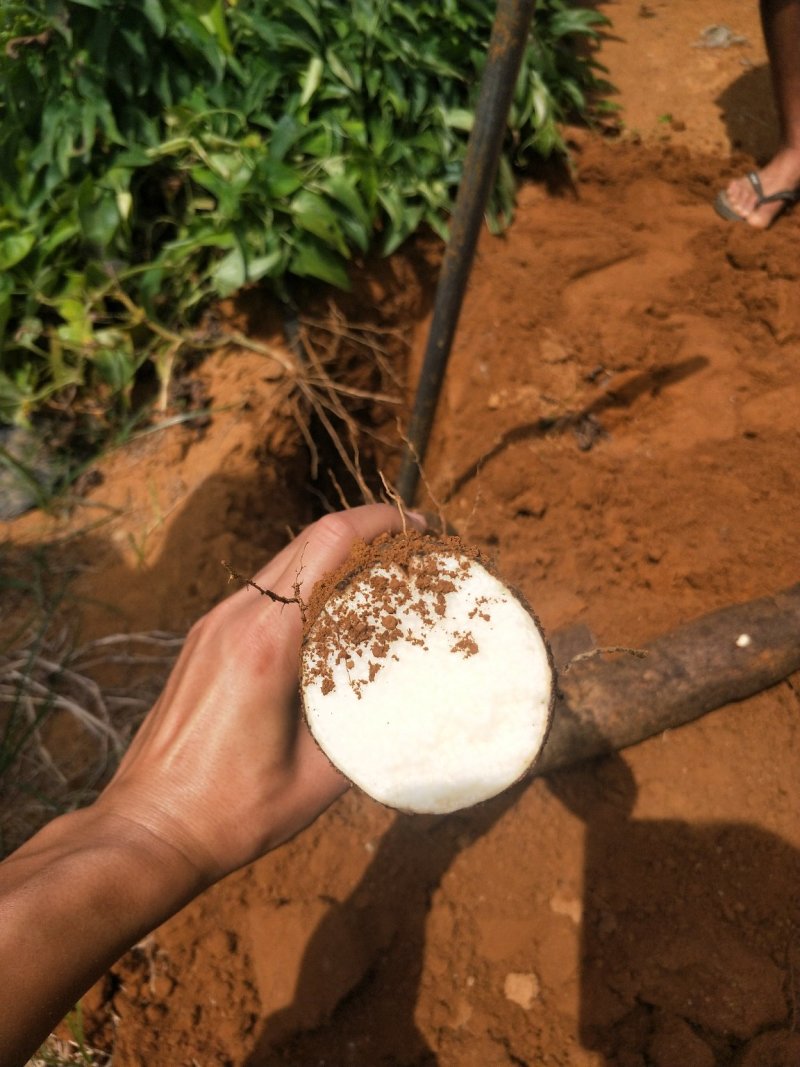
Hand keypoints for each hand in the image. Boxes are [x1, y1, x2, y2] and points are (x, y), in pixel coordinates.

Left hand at [93, 504, 423, 886]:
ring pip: (285, 559)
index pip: (329, 545)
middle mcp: (236, 618)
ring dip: (335, 554)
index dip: (380, 524)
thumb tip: (416, 702)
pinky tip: (331, 612)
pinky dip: (306, 581)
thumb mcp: (318, 779)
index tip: (421, 527)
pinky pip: (263, 588)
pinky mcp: (204, 637)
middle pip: (309, 540)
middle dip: (366, 532)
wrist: (148, 828)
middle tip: (412, 552)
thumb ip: (369, 728)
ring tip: (379, 578)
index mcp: (268, 643)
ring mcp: (213, 624)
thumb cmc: (231, 812)